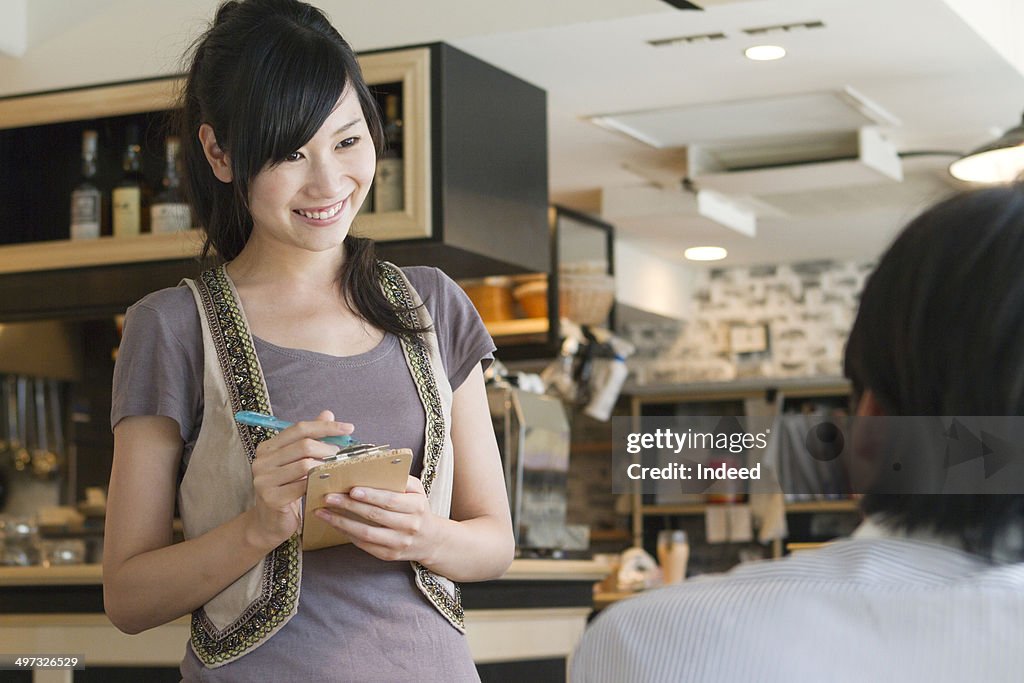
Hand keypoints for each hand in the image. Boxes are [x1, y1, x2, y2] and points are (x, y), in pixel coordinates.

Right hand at [247, 410, 353, 550]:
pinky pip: (303, 486)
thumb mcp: (296, 462)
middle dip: (329, 449)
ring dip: (326, 467)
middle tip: (342, 456)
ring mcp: (264, 480)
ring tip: (336, 471)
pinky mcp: (271, 498)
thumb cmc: (286, 490)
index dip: (325, 426)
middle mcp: (262, 461)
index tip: (349, 429)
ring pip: (305, 465)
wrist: (269, 524)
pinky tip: (327, 486)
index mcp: (267, 448)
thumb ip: (310, 438)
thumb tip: (328, 413)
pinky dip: (319, 484)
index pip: (299, 428)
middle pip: (303, 445)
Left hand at [315, 476, 441, 562]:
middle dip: (349, 506)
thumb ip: (400, 480)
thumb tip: (372, 470)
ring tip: (324, 513)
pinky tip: (336, 524)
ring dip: (341, 523)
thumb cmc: (418, 508)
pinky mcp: (389, 555)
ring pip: (366, 533)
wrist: (430, 539)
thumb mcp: (416, 491)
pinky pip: (365, 545)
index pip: (390, 500)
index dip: (370, 495)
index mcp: (416, 507)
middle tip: (329, 498)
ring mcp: (399, 543)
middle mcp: (409, 526)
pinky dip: (348, 534)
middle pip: (374, 516)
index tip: (352, 490)